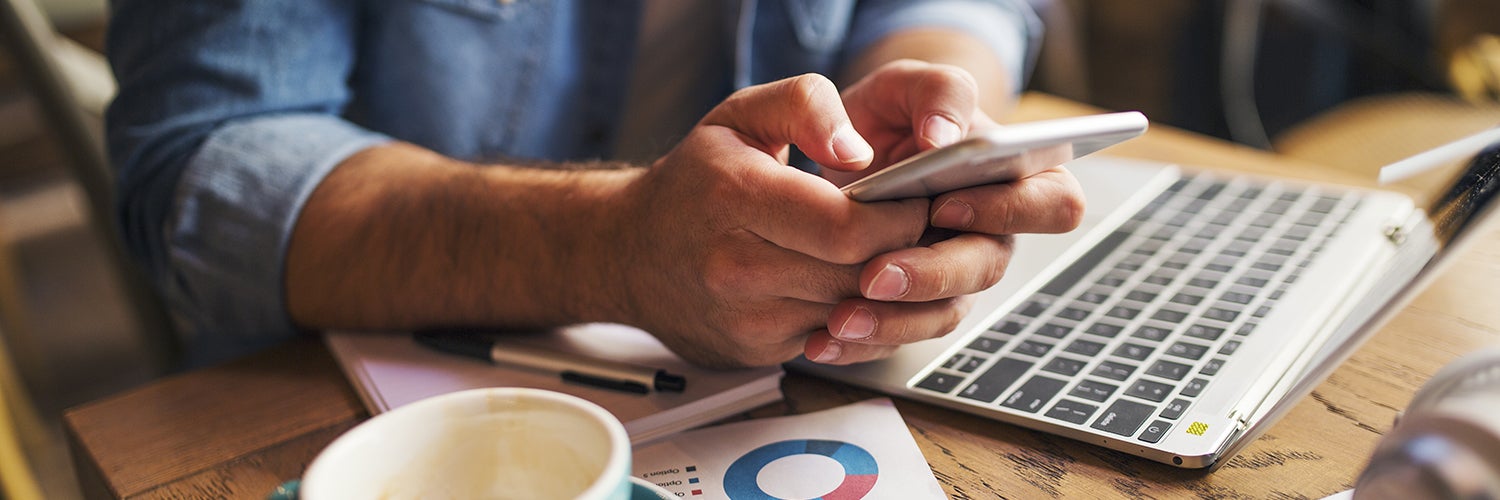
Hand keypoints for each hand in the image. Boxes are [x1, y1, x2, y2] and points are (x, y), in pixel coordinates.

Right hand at [610, 74, 936, 367]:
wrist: (626, 253)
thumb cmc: (693, 180)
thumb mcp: (740, 115)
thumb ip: (806, 106)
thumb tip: (860, 152)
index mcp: (736, 198)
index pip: (848, 228)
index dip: (898, 218)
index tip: (915, 200)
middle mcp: (735, 266)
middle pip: (857, 275)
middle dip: (902, 252)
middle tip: (920, 229)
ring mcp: (745, 317)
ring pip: (851, 313)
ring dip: (883, 287)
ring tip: (891, 253)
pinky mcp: (755, 352)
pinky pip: (832, 339)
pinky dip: (854, 314)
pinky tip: (851, 283)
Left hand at [802, 60, 1085, 364]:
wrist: (844, 150)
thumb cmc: (892, 114)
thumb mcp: (909, 84)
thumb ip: (938, 91)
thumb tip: (943, 135)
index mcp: (1017, 176)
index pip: (1053, 203)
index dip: (1008, 210)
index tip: (944, 205)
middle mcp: (992, 233)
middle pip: (988, 268)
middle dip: (932, 275)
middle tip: (876, 275)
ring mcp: (954, 276)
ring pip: (944, 314)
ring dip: (892, 320)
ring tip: (840, 318)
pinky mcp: (914, 307)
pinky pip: (899, 336)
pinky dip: (859, 343)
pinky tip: (819, 341)